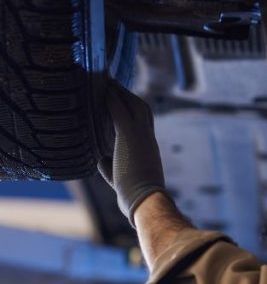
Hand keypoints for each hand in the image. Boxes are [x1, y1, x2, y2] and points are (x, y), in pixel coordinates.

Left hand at [100, 83, 165, 227]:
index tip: (122, 100)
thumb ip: (111, 165)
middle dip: (128, 96)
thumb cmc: (134, 194)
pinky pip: (120, 113)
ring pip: (134, 106)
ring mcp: (141, 136)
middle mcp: (148, 138)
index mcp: (148, 148)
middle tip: (114, 85)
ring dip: (121, 94)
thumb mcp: (121, 176)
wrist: (145, 199)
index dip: (134, 109)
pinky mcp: (130, 137)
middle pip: (142, 108)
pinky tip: (103, 93)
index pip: (144, 122)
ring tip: (108, 83)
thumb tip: (101, 159)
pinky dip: (112, 101)